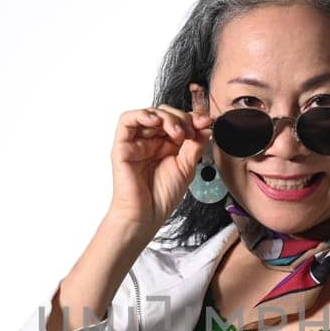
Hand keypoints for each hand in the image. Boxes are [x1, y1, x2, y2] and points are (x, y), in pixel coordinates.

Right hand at [105, 104, 213, 234]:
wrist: (145, 216)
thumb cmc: (162, 197)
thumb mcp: (187, 167)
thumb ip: (195, 145)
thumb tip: (206, 126)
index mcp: (166, 146)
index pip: (178, 121)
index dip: (192, 118)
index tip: (206, 122)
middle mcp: (150, 141)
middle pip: (164, 114)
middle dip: (182, 118)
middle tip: (191, 132)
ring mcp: (136, 142)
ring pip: (149, 114)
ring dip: (166, 117)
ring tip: (177, 133)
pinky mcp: (123, 146)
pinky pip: (126, 120)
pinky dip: (142, 114)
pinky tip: (156, 121)